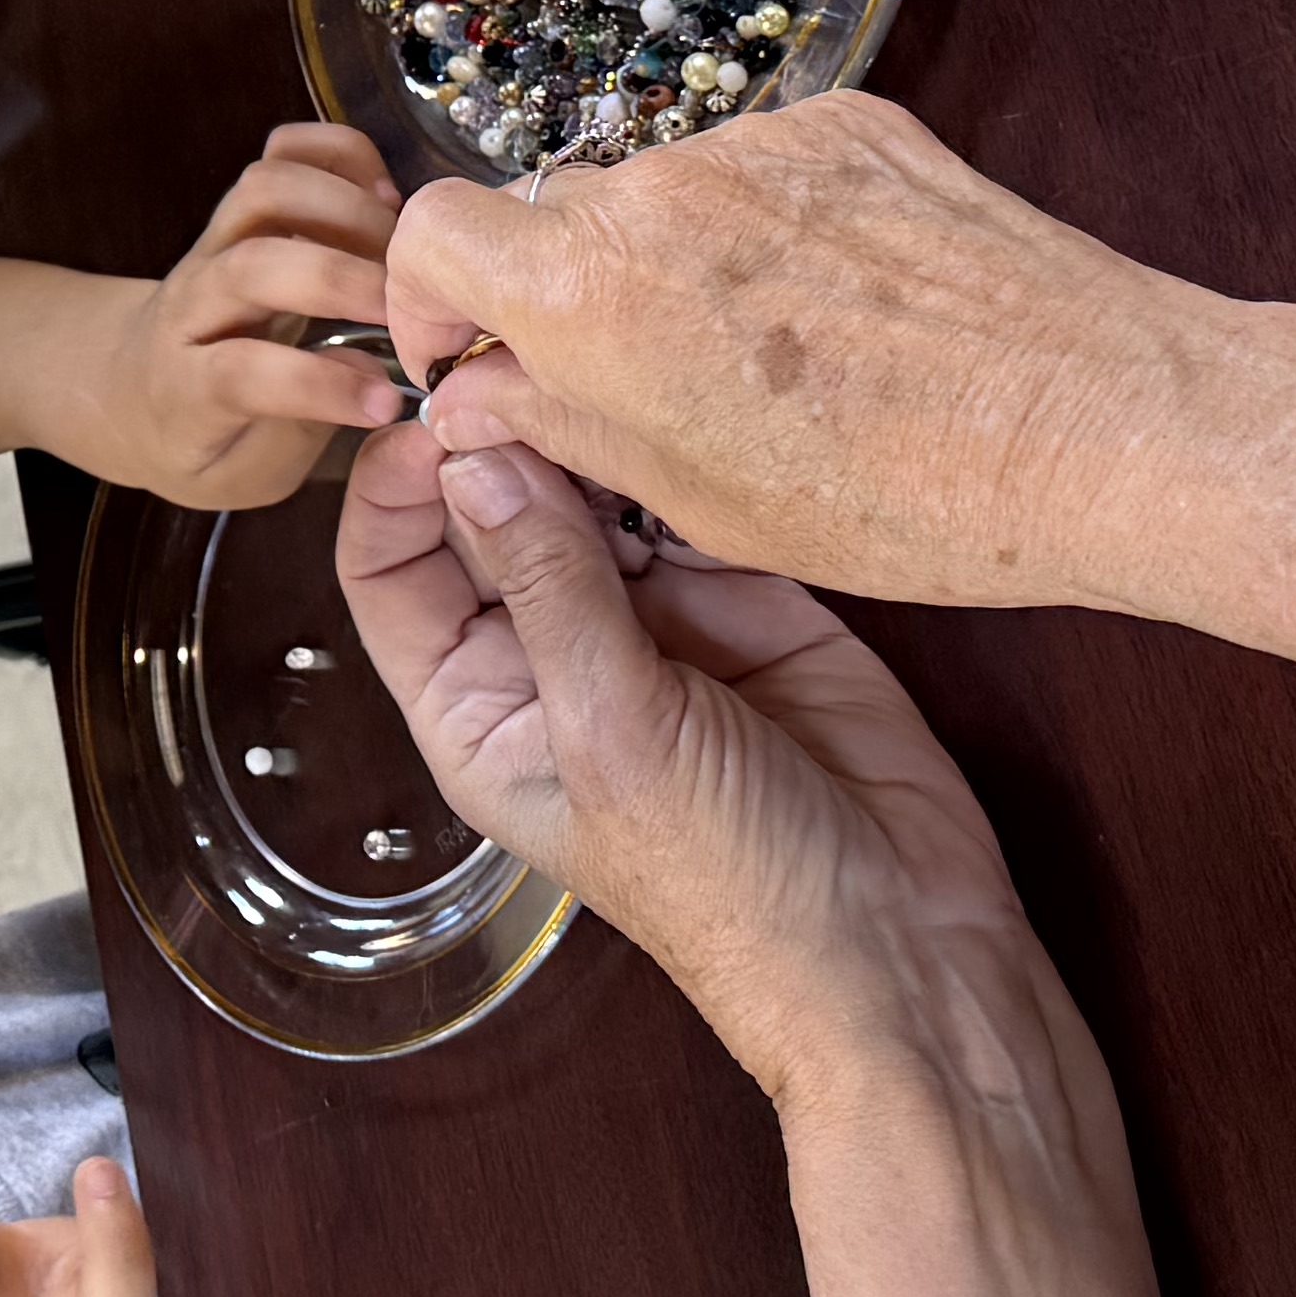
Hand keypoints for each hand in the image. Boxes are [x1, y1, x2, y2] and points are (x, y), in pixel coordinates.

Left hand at [113, 123, 414, 509]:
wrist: (126, 386)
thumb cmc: (194, 437)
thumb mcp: (241, 473)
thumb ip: (304, 429)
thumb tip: (378, 380)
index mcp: (181, 387)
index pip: (238, 372)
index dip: (318, 385)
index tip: (385, 402)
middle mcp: (192, 303)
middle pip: (253, 266)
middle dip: (342, 281)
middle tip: (411, 311)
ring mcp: (214, 244)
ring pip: (267, 189)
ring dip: (348, 209)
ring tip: (404, 251)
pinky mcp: (240, 209)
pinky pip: (283, 152)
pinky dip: (342, 154)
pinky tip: (384, 200)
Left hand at [332, 429, 1024, 1091]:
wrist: (903, 947)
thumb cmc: (732, 889)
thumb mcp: (617, 733)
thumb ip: (548, 588)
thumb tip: (470, 458)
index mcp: (477, 706)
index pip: (391, 568)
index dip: (396, 484)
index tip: (429, 406)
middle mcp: (551, 653)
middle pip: (489, 509)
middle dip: (502, 432)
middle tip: (529, 349)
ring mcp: (652, 620)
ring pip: (594, 488)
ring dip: (597, 426)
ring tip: (607, 360)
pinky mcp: (749, 596)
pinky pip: (697, 498)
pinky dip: (687, 448)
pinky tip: (683, 396)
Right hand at [388, 96, 1229, 613]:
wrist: (1097, 421)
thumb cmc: (900, 497)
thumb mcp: (694, 499)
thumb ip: (557, 426)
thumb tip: (469, 395)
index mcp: (587, 288)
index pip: (429, 232)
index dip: (427, 299)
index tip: (470, 356)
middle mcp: (654, 188)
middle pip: (551, 217)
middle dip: (565, 297)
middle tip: (632, 385)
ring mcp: (759, 143)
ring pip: (665, 198)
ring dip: (678, 268)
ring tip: (772, 364)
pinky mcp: (850, 123)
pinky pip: (764, 170)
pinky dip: (772, 233)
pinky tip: (845, 315)